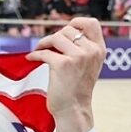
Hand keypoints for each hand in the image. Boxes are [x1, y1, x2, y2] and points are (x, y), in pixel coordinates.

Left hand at [26, 17, 103, 131]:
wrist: (73, 108)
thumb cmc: (76, 89)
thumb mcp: (88, 65)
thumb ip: (83, 49)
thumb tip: (64, 34)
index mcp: (99, 49)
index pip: (91, 23)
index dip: (75, 23)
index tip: (63, 31)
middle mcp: (91, 51)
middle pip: (68, 30)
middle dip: (54, 37)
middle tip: (47, 47)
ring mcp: (78, 57)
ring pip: (56, 37)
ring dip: (43, 43)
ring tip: (38, 50)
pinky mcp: (63, 64)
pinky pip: (44, 52)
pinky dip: (34, 54)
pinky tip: (31, 58)